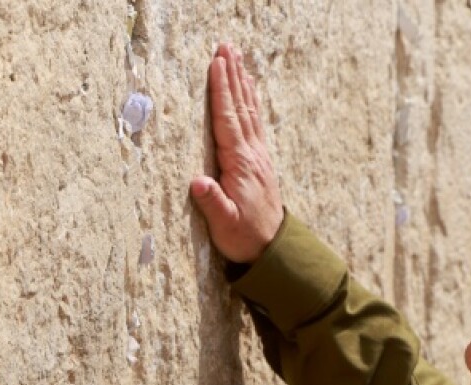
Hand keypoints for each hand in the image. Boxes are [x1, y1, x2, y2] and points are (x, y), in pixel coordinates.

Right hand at [190, 43, 283, 263]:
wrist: (273, 250)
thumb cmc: (244, 239)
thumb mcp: (224, 226)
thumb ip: (212, 203)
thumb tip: (197, 183)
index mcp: (239, 165)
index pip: (227, 120)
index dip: (221, 91)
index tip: (216, 64)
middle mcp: (252, 155)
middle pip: (240, 107)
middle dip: (233, 76)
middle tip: (226, 47)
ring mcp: (259, 157)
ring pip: (249, 112)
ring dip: (242, 83)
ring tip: (236, 58)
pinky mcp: (261, 162)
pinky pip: (255, 124)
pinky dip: (250, 102)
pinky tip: (248, 91)